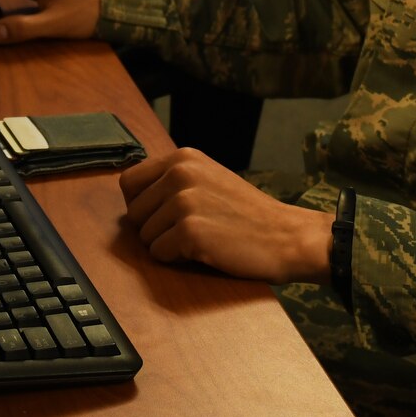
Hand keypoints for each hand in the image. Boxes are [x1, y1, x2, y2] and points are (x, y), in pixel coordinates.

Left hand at [119, 148, 332, 285]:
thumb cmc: (247, 213)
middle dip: (153, 228)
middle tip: (186, 231)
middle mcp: (180, 173)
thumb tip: (133, 195)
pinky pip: (159, 254)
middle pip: (133, 212)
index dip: (140, 204)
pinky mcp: (190, 232)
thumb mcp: (208, 178)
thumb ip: (173, 179)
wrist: (286, 236)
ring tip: (200, 239)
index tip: (161, 215)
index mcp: (183, 157)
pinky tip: (203, 251)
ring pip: (145, 236)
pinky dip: (176, 259)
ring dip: (166, 245)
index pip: (129, 182)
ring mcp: (185, 202)